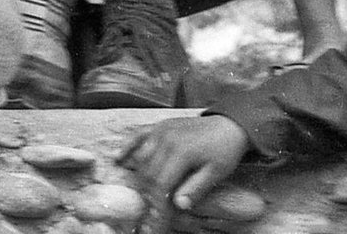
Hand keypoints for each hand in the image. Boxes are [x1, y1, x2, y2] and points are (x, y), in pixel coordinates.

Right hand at [119, 113, 250, 211]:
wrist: (228, 125)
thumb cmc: (224, 151)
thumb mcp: (216, 173)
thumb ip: (196, 188)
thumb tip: (178, 206)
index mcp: (181, 152)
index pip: (162, 184)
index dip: (157, 205)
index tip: (157, 222)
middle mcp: (165, 140)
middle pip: (148, 173)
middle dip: (148, 195)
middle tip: (151, 212)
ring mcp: (159, 131)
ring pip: (141, 158)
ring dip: (140, 178)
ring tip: (144, 195)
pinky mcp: (158, 126)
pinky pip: (137, 135)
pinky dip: (127, 147)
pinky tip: (118, 158)